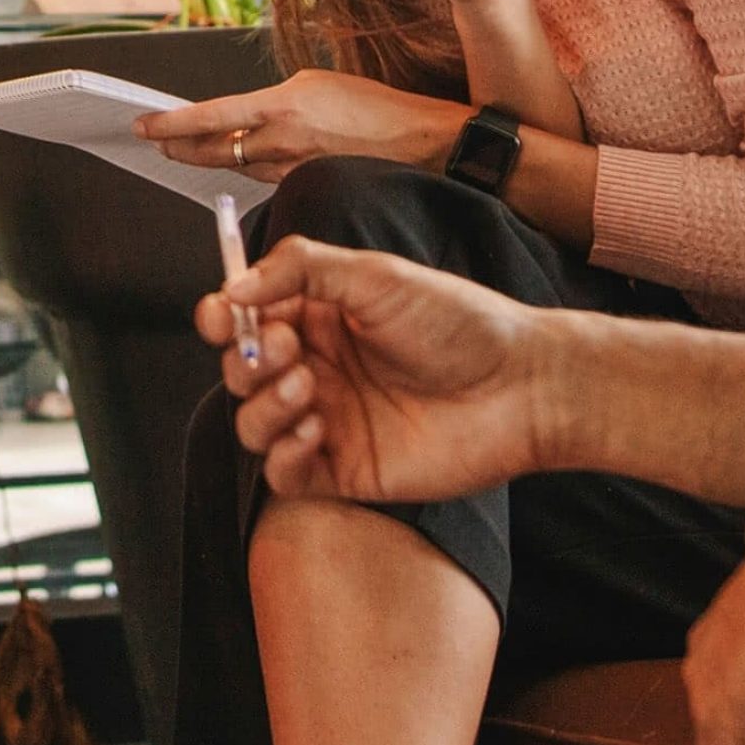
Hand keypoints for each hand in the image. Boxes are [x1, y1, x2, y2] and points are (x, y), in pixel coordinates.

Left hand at [138, 69, 464, 185]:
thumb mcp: (319, 85)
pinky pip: (266, 178)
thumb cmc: (378, 109)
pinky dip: (248, 168)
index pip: (211, 117)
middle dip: (179, 147)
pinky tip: (241, 161)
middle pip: (213, 150)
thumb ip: (277, 101)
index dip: (171, 123)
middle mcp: (282, 141)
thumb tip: (248, 115)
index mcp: (282, 106)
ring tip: (185, 150)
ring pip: (238, 165)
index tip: (142, 125)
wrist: (423, 144)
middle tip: (156, 142)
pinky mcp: (306, 185)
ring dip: (211, 158)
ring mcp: (293, 168)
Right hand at [195, 241, 548, 502]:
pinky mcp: (344, 470)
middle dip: (247, 359)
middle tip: (285, 349)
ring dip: (264, 405)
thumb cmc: (460, 323)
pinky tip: (314, 430)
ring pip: (253, 423)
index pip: (246, 316)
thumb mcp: (376, 276)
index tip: (222, 314)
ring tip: (309, 387)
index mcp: (318, 318)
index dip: (222, 315)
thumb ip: (300, 269)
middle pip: (241, 370)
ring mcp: (328, 421)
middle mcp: (317, 368)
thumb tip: (236, 287)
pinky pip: (283, 474)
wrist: (522, 387)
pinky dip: (283, 454)